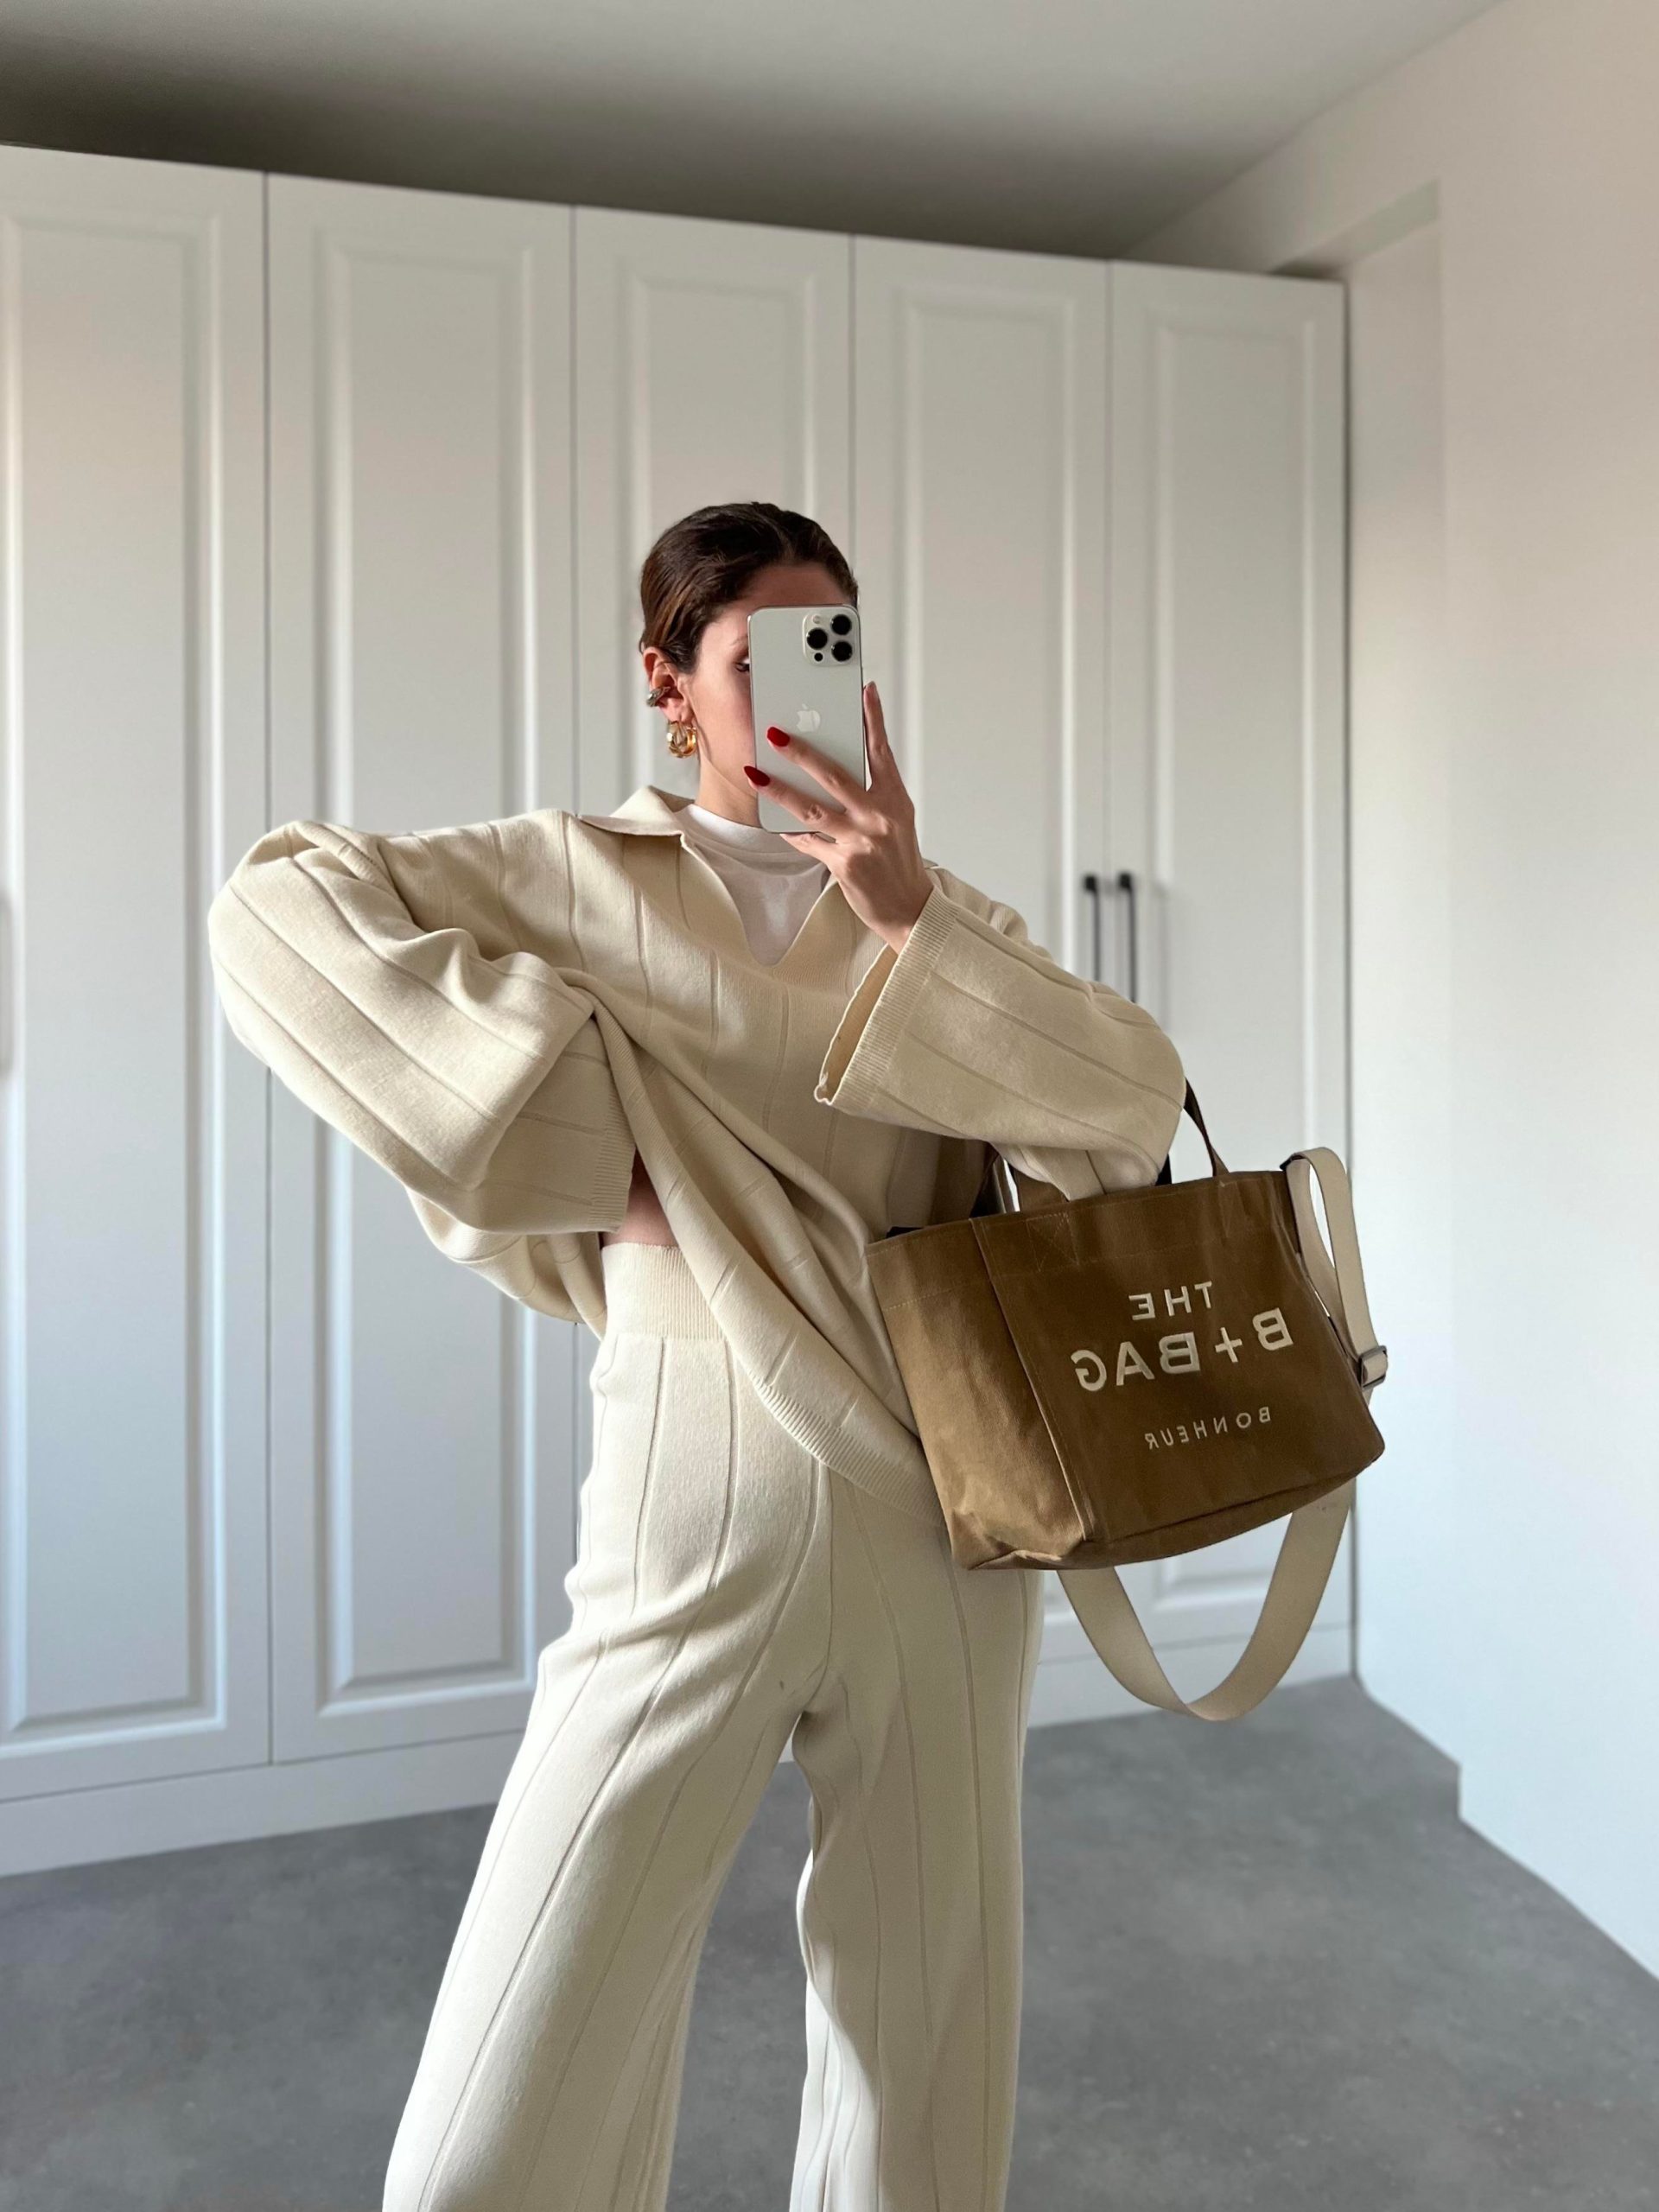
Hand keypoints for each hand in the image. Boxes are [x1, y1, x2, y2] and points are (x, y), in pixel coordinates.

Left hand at [745, 680, 932, 952]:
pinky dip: (789, 831)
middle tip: (777, 734)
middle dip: (802, 752)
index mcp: (895, 800)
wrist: (908, 908)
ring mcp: (860, 841)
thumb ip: (873, 794)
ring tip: (756, 775)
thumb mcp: (895, 821)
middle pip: (834, 776)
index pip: (882, 751)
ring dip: (779, 790)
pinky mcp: (843, 864)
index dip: (872, 719)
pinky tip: (774, 821)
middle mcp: (878, 817)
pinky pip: (808, 842)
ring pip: (811, 809)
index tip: (864, 691)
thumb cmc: (899, 862)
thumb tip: (839, 769)